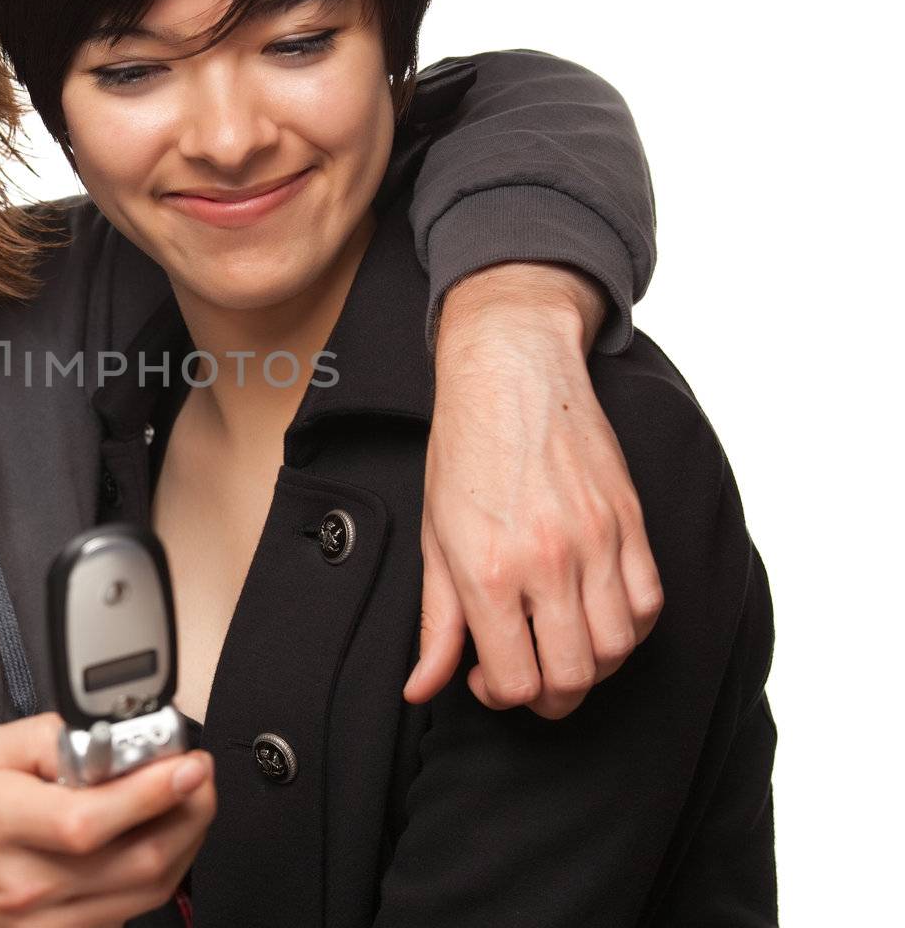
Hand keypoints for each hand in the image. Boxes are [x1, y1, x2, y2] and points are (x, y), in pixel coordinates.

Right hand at [0, 712, 214, 927]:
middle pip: (139, 857)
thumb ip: (36, 736)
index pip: (90, 817)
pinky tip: (156, 839)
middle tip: (200, 774)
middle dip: (190, 809)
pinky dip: (158, 872)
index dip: (151, 790)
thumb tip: (93, 733)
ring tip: (189, 800)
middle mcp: (30, 881)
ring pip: (149, 888)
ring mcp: (50, 922)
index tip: (186, 761)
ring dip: (185, 841)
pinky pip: (131, 909)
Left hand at [407, 262, 662, 718]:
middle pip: (574, 677)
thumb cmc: (463, 451)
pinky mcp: (630, 521)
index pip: (516, 681)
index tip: (488, 679)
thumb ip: (436, 623)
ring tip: (560, 647)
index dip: (501, 697)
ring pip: (619, 649)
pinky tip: (596, 615)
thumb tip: (420, 689)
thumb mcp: (433, 539)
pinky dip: (629, 627)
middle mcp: (548, 562)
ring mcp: (597, 541)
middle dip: (550, 697)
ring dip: (592, 666)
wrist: (509, 372)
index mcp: (488, 571)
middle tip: (528, 678)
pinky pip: (649, 603)